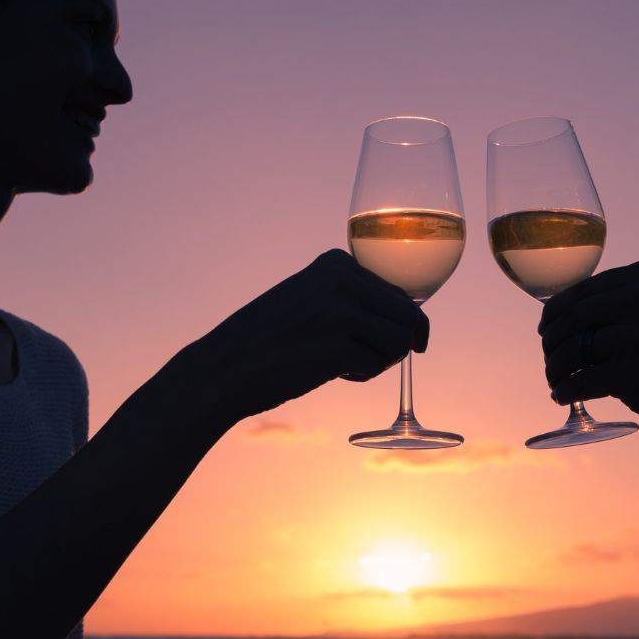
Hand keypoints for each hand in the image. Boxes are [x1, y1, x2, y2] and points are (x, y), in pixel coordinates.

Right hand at [184, 250, 428, 423]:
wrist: (224, 368)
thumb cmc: (271, 340)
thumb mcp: (313, 299)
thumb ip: (355, 298)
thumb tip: (414, 320)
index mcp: (337, 263)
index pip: (400, 292)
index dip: (403, 324)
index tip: (398, 341)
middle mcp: (342, 280)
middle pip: (409, 317)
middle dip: (398, 344)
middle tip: (370, 360)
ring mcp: (340, 312)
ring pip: (400, 342)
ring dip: (382, 361)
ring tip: (348, 364)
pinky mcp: (337, 347)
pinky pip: (378, 365)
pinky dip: (362, 375)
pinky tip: (333, 373)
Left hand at [538, 260, 638, 436]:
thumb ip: (628, 307)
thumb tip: (569, 324)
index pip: (580, 291)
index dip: (556, 314)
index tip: (547, 332)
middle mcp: (638, 297)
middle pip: (569, 319)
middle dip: (551, 342)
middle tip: (550, 362)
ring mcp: (633, 334)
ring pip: (569, 350)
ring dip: (554, 368)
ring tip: (556, 381)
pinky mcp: (630, 372)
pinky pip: (579, 381)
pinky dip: (565, 390)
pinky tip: (563, 396)